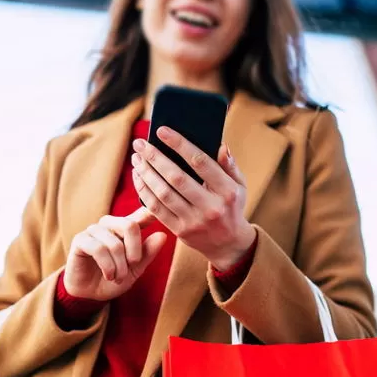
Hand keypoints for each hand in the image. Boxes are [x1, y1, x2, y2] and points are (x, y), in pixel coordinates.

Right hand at [64, 207, 166, 300]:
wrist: (90, 294)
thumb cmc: (113, 278)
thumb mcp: (135, 269)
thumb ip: (147, 253)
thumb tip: (163, 235)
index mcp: (124, 228)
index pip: (140, 214)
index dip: (150, 210)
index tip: (159, 210)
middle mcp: (109, 224)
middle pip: (129, 225)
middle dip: (135, 251)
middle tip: (133, 266)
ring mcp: (93, 230)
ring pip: (115, 244)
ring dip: (120, 266)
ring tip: (118, 277)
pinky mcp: (80, 240)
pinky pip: (98, 249)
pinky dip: (107, 266)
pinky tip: (108, 275)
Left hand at [131, 126, 255, 270]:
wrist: (228, 244)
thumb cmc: (231, 207)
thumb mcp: (239, 186)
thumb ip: (229, 165)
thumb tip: (220, 145)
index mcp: (227, 191)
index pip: (200, 162)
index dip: (179, 144)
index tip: (162, 131)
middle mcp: (211, 207)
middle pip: (176, 177)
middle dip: (155, 158)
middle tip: (139, 143)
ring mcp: (194, 221)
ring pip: (163, 193)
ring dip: (146, 174)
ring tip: (136, 159)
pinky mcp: (180, 231)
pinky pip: (157, 210)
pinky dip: (144, 192)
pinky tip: (138, 178)